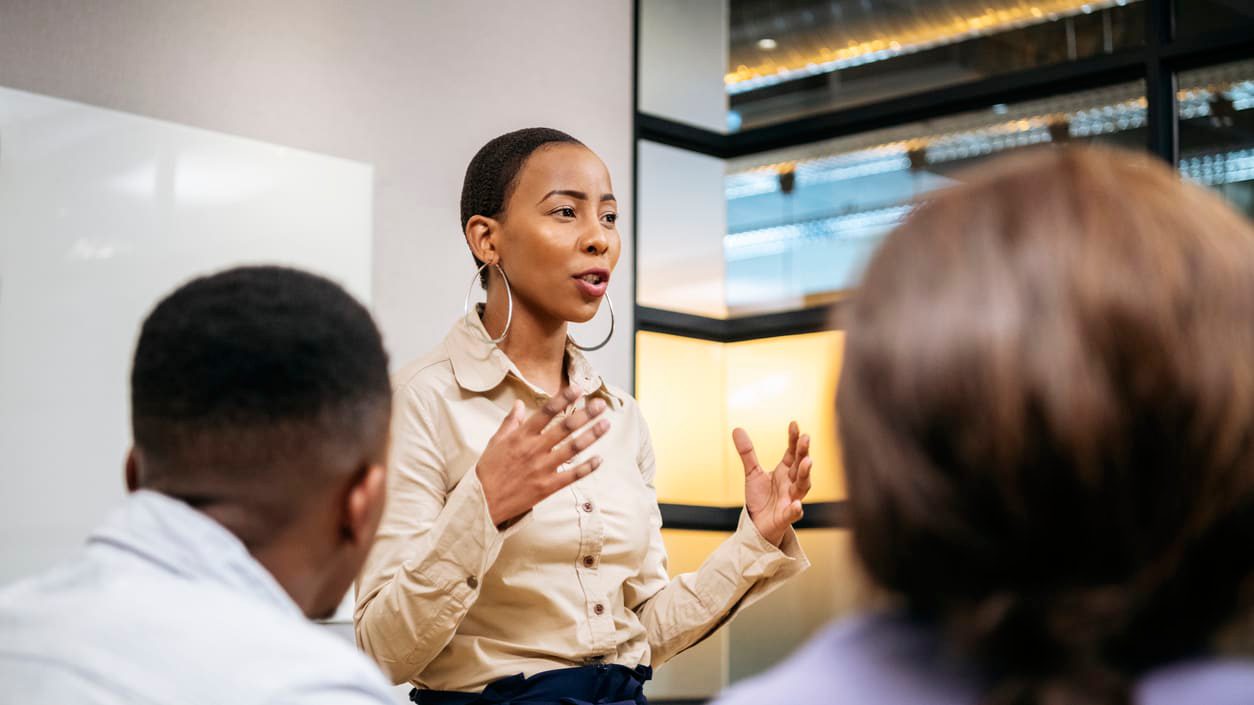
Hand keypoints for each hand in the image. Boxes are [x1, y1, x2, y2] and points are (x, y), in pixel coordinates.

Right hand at [477, 386, 609, 525]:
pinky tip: (600, 459)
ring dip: (591, 436)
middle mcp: (534, 449)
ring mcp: (542, 468)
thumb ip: (510, 422)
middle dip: (585, 414)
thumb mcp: (495, 442)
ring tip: (606, 424)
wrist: (483, 502)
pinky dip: (587, 467)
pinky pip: (572, 476)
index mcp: (521, 436)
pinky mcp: (547, 487)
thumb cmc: (488, 471)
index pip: (546, 412)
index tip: (578, 389)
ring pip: (573, 448)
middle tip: (600, 404)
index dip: (563, 398)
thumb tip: (518, 403)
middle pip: (565, 427)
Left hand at [735, 421, 812, 545]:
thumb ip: (747, 453)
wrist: (758, 524)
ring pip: (802, 486)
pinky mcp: (786, 517)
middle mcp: (792, 483)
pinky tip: (797, 505)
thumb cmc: (761, 498)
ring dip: (806, 474)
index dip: (794, 439)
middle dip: (803, 452)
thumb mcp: (752, 473)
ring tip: (808, 462)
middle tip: (806, 438)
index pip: (792, 452)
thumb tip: (737, 429)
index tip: (794, 424)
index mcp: (786, 471)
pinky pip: (793, 513)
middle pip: (800, 466)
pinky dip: (795, 509)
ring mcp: (791, 499)